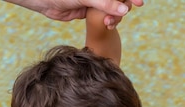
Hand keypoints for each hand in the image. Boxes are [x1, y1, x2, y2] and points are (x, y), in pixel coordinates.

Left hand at [5, 0, 143, 27]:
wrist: (44, 1)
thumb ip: (106, 4)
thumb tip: (125, 10)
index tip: (140, 3)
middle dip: (124, 8)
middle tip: (122, 16)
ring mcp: (97, 0)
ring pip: (116, 9)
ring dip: (117, 17)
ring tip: (110, 24)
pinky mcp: (92, 9)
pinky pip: (107, 16)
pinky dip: (111, 21)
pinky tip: (109, 26)